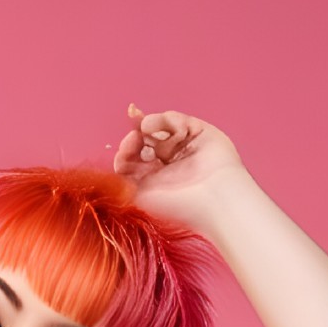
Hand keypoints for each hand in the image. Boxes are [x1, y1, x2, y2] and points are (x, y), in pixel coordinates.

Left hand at [110, 104, 245, 224]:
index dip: (125, 152)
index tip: (122, 152)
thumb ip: (123, 180)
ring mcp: (184, 148)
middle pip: (144, 141)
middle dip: (135, 138)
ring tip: (145, 129)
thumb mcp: (141, 197)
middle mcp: (169, 164)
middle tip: (132, 140)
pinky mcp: (198, 133)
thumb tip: (113, 164)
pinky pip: (176, 120)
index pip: (133, 160)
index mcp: (155, 181)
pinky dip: (167, 121)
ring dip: (148, 126)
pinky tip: (162, 128)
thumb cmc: (179, 206)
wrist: (215, 199)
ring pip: (159, 128)